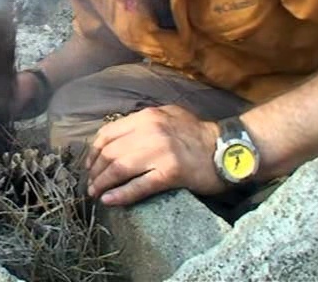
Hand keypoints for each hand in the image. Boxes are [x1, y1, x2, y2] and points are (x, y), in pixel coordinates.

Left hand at [85, 105, 224, 205]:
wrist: (228, 148)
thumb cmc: (196, 133)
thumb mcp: (167, 116)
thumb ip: (142, 122)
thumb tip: (116, 138)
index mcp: (147, 117)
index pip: (108, 133)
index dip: (94, 151)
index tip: (89, 164)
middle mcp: (151, 131)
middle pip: (110, 153)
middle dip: (95, 170)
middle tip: (90, 183)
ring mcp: (161, 152)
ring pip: (119, 169)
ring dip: (102, 183)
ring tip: (95, 194)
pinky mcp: (171, 173)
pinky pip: (138, 186)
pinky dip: (120, 195)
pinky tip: (109, 201)